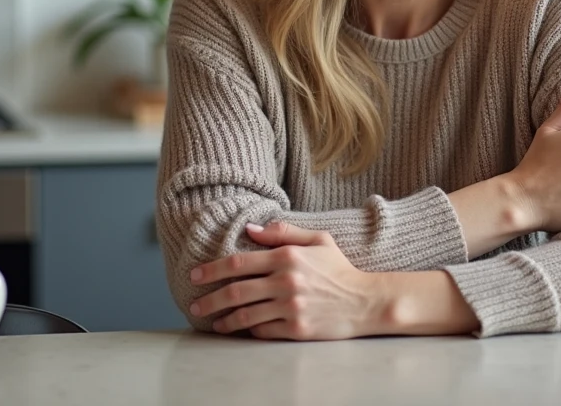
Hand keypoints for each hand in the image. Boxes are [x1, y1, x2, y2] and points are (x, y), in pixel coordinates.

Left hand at [188, 222, 384, 339]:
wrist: (365, 302)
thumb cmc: (339, 269)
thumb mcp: (318, 240)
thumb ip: (284, 232)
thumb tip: (251, 229)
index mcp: (288, 257)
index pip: (239, 262)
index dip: (212, 269)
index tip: (195, 275)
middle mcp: (286, 282)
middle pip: (235, 291)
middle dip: (210, 299)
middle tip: (195, 304)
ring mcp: (291, 307)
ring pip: (245, 315)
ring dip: (224, 320)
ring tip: (214, 322)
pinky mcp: (296, 329)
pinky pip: (262, 331)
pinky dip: (249, 331)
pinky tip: (241, 329)